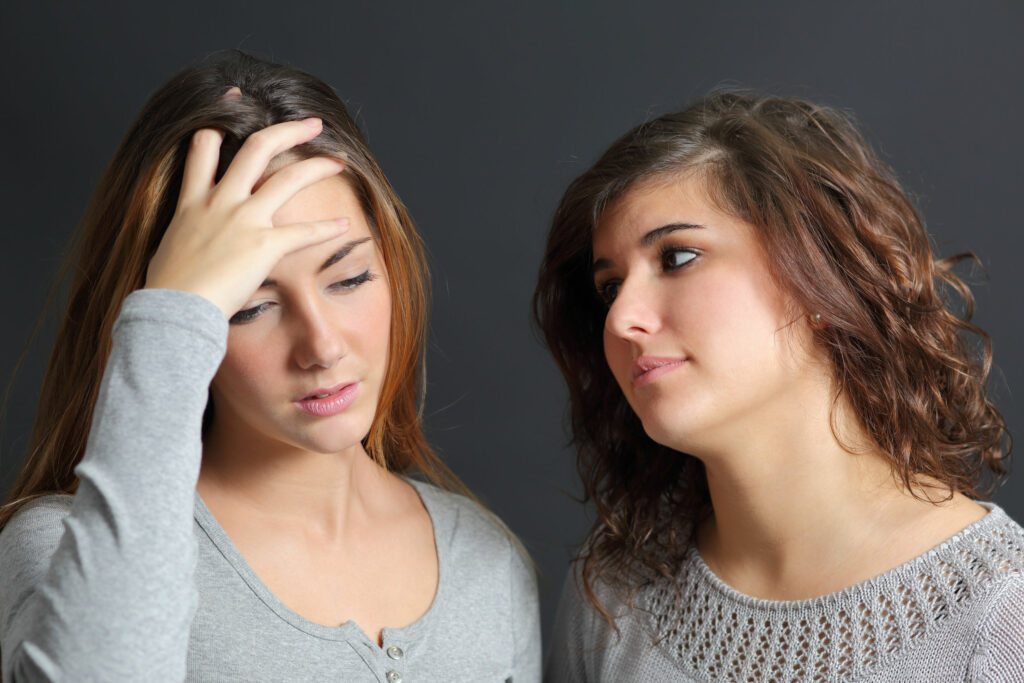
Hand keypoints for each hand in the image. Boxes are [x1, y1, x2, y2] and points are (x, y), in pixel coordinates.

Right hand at [145, 118, 348, 318]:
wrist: (173, 310)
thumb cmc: (168, 291)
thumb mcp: (169, 248)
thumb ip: (186, 235)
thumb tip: (187, 243)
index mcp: (192, 201)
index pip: (203, 146)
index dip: (220, 119)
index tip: (235, 101)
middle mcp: (219, 201)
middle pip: (256, 148)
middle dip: (287, 130)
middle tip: (311, 123)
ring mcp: (243, 220)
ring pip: (287, 177)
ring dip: (317, 165)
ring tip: (338, 159)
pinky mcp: (264, 245)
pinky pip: (304, 231)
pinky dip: (327, 228)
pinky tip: (344, 225)